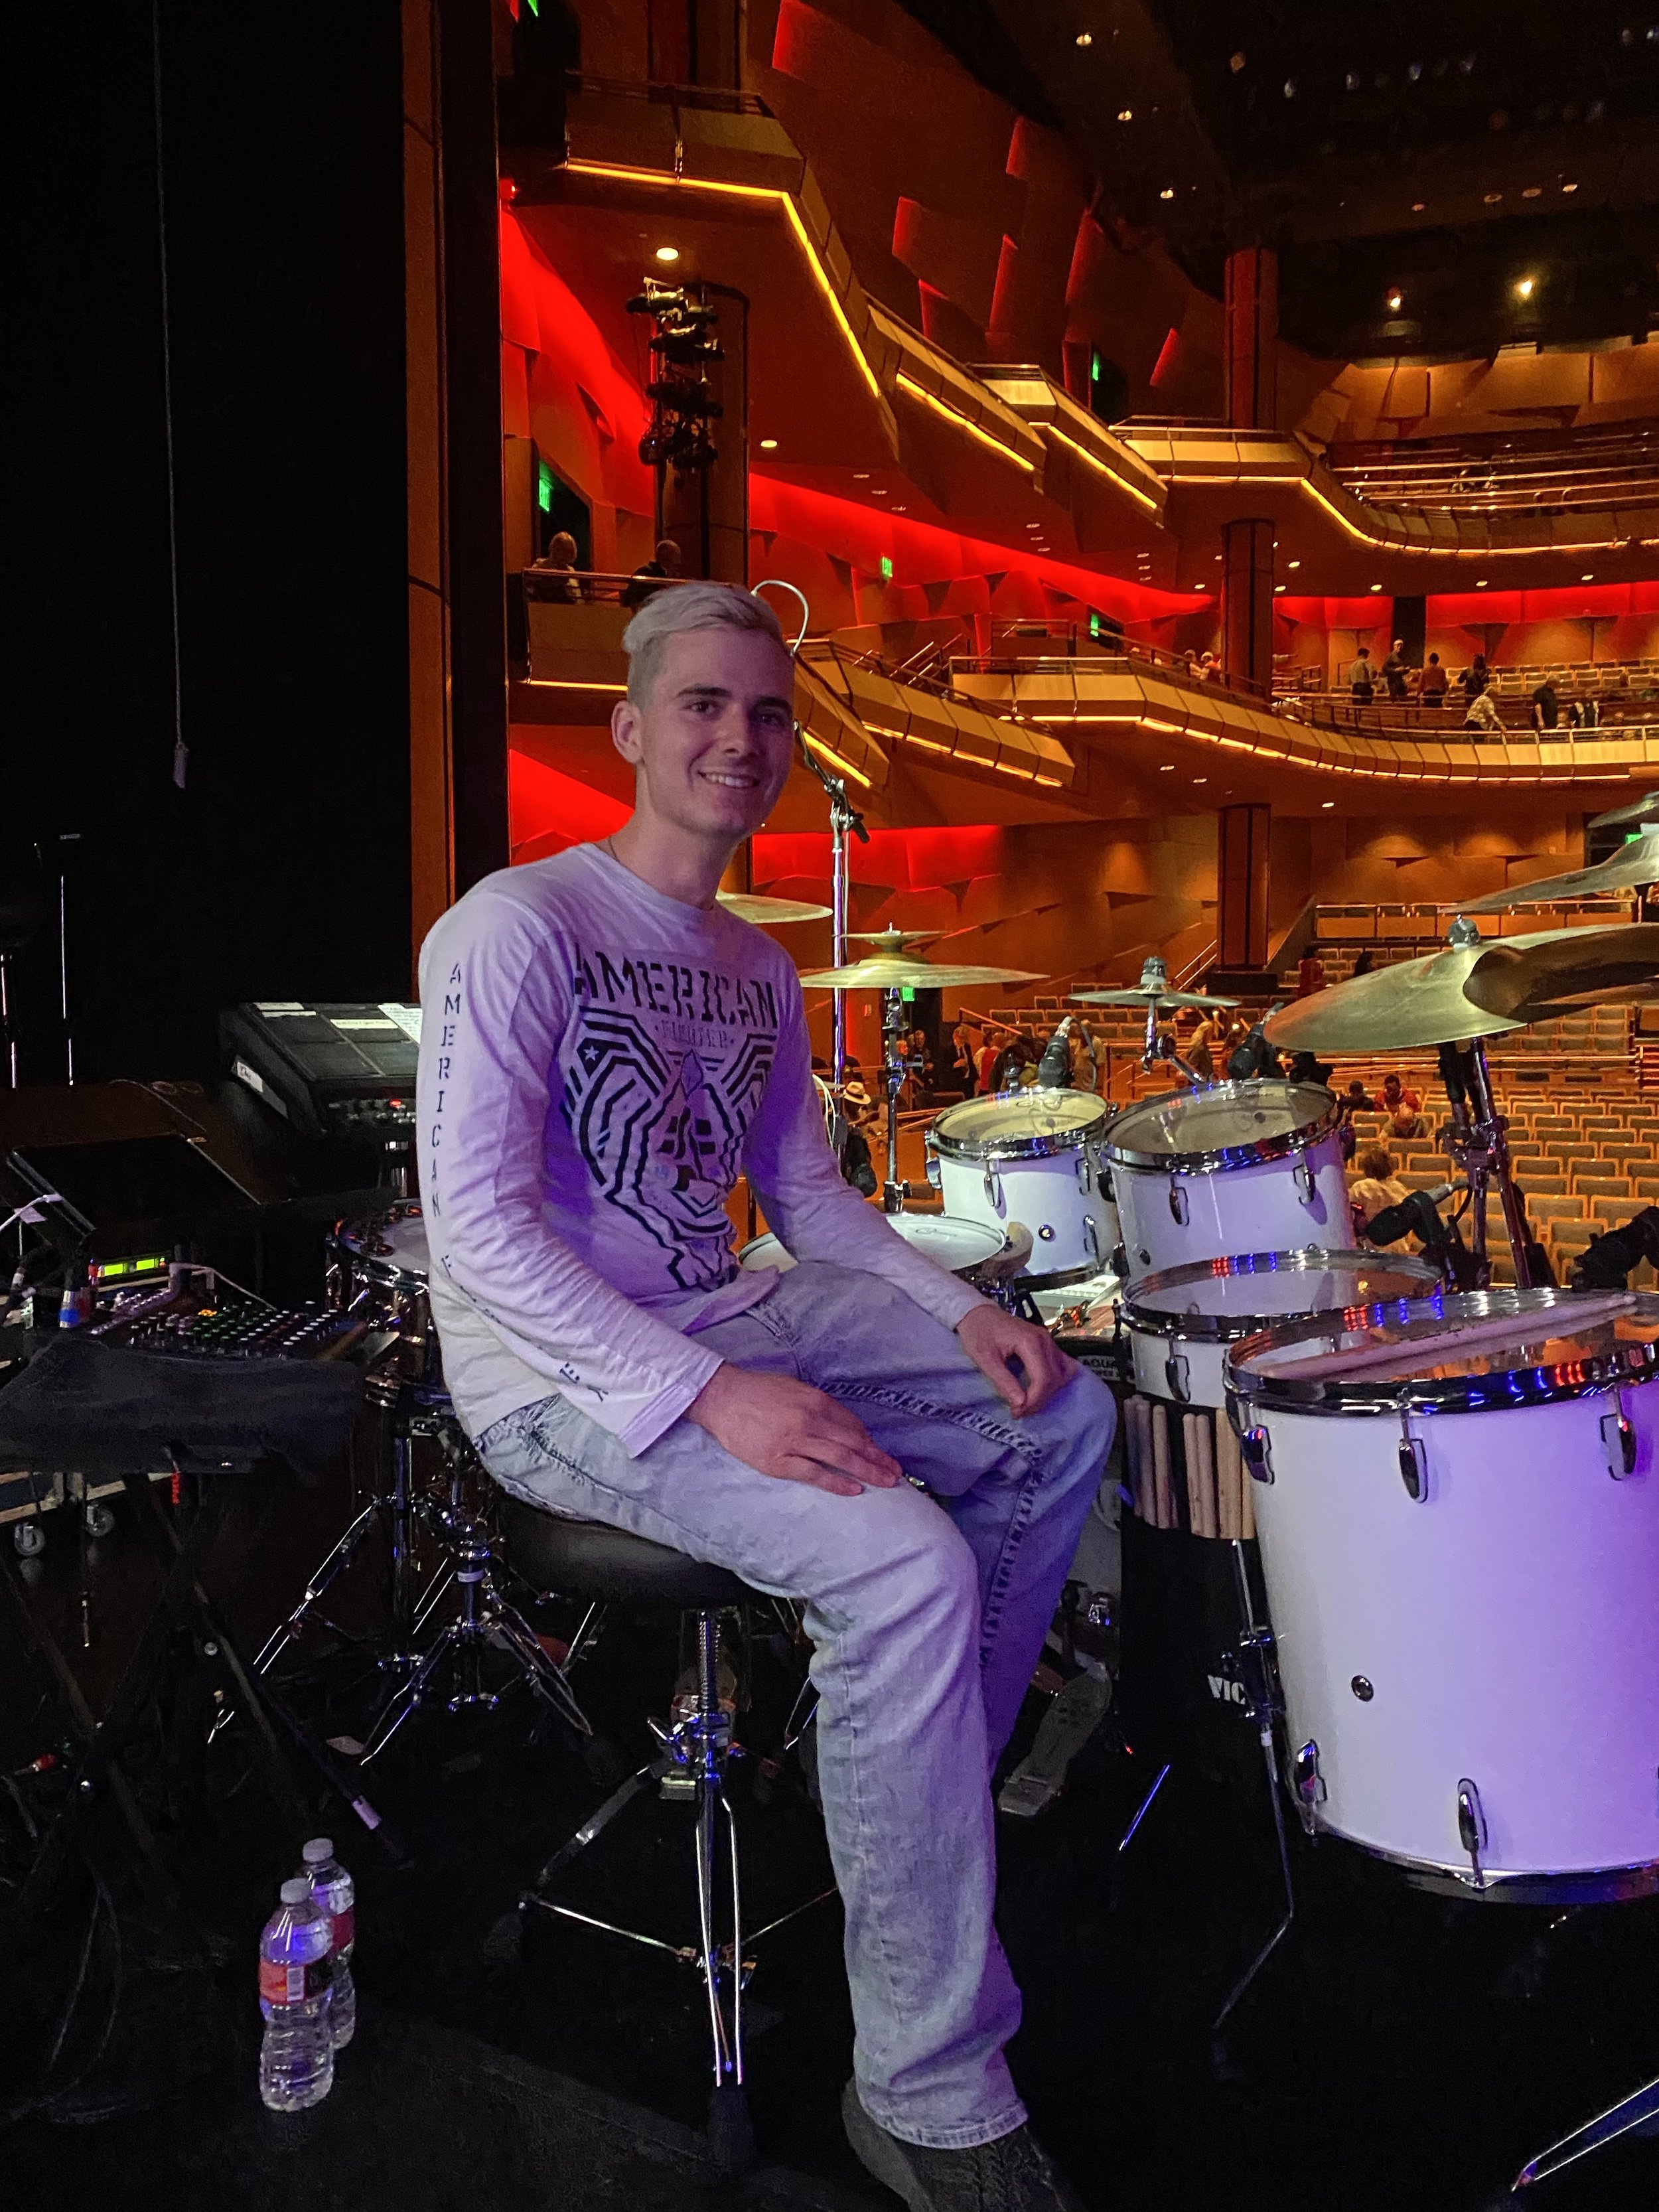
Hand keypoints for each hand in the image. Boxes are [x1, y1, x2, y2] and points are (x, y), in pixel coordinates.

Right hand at [683, 1364, 901, 1497]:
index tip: (881, 1453)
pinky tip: (853, 1489)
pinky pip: (813, 1474)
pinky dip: (836, 1482)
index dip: (870, 1441)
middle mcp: (809, 1420)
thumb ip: (820, 1406)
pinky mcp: (777, 1461)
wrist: (722, 1398)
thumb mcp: (795, 1388)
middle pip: (853, 1442)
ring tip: (884, 1482)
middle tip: (895, 1472)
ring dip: (866, 1471)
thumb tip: (846, 1427)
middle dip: (877, 1459)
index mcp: (815, 1400)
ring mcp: (793, 1441)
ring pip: (839, 1458)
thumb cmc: (758, 1391)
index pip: (852, 1424)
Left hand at [955, 1302, 1074, 1417]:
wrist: (977, 1312)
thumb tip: (1020, 1404)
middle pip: (1055, 1378)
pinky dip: (1056, 1380)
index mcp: (1030, 1342)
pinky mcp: (1047, 1343)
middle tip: (1020, 1411)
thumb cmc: (978, 1333)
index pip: (1043, 1378)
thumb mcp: (984, 1359)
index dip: (1034, 1400)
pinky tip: (1040, 1389)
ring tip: (1029, 1402)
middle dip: (1039, 1400)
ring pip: (1062, 1373)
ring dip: (1048, 1392)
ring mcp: (1048, 1340)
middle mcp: (1044, 1340)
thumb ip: (1003, 1382)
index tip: (1018, 1412)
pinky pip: (1062, 1365)